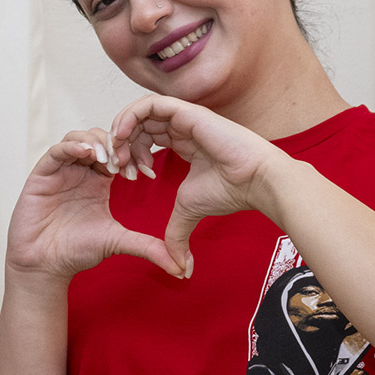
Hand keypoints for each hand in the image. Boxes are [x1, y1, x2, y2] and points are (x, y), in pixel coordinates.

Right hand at [4, 126, 179, 281]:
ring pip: (78, 138)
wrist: (45, 265)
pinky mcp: (41, 174)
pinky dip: (72, 146)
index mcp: (99, 182)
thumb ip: (148, 246)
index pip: (118, 153)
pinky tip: (87, 155)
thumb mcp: (118, 242)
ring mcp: (60, 171)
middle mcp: (80, 172)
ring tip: (107, 158)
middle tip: (125, 162)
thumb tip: (180, 267)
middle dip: (116, 145)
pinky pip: (56, 150)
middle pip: (99, 138)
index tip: (142, 172)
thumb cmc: (76, 252)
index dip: (132, 155)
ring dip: (95, 142)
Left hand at [108, 94, 291, 278]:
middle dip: (122, 144)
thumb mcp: (189, 212)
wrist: (256, 181)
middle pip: (139, 124)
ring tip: (118, 155)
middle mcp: (182, 127)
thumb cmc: (229, 192)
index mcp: (183, 142)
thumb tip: (180, 270)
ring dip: (121, 131)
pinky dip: (129, 117)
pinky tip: (122, 138)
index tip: (129, 177)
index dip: (130, 154)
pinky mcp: (187, 112)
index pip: (145, 137)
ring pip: (140, 112)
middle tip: (118, 168)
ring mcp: (184, 117)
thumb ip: (176, 235)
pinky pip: (149, 104)